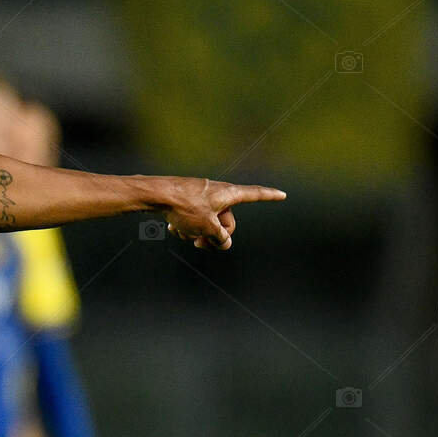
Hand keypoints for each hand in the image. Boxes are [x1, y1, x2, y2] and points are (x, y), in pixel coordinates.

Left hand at [163, 178, 285, 249]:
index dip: (269, 196)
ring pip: (207, 222)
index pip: (255, 194)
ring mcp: (201, 196)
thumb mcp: (207, 228)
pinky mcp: (186, 201)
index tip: (282, 194)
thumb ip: (220, 238)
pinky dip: (184, 226)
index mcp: (228, 194)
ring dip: (195, 232)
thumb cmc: (184, 207)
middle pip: (226, 220)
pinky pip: (193, 219)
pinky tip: (171, 228)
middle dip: (214, 235)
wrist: (155, 194)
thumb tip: (224, 243)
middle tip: (199, 244)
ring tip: (181, 232)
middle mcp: (217, 192)